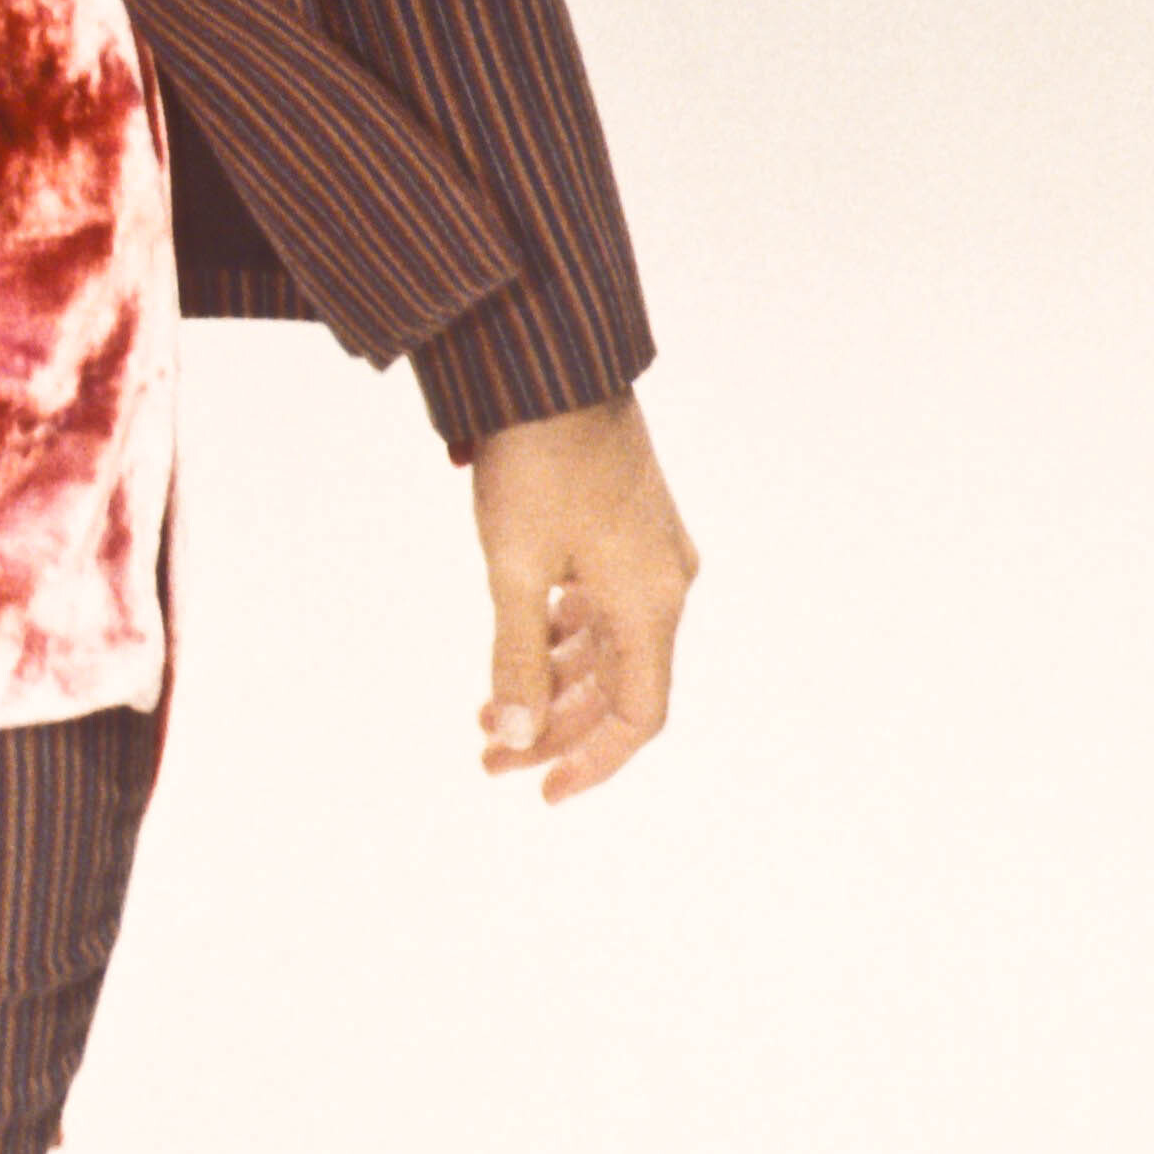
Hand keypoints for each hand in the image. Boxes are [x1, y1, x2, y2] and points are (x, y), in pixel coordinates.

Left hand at [470, 391, 695, 804]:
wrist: (553, 365)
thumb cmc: (535, 461)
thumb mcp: (513, 567)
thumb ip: (516, 656)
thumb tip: (513, 732)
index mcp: (650, 601)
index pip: (639, 715)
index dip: (592, 761)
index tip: (539, 788)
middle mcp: (666, 583)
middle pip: (620, 686)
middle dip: (555, 726)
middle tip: (489, 752)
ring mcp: (653, 552)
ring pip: (610, 646)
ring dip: (554, 682)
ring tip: (487, 707)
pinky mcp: (633, 526)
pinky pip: (607, 606)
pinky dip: (565, 636)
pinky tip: (524, 640)